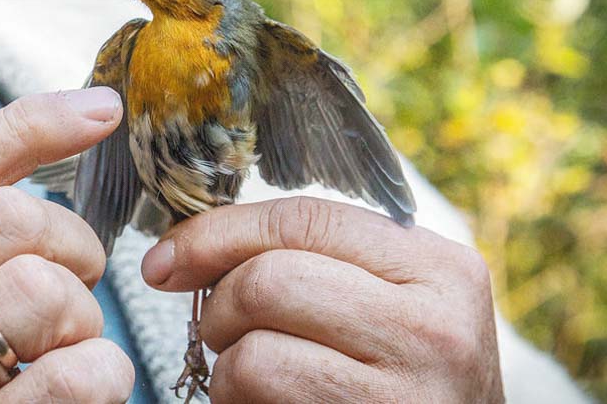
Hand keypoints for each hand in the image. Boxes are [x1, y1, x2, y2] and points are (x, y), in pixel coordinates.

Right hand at [0, 89, 134, 403]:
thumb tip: (42, 148)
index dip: (31, 124)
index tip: (100, 108)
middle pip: (8, 219)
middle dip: (69, 240)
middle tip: (73, 278)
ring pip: (43, 292)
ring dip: (83, 315)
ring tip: (63, 345)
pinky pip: (76, 376)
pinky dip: (103, 373)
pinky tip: (79, 388)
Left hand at [141, 196, 503, 402]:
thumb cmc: (404, 375)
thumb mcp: (388, 301)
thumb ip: (313, 258)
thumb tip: (178, 254)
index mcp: (439, 270)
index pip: (301, 219)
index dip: (216, 233)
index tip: (167, 259)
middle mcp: (432, 331)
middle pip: (267, 282)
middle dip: (220, 307)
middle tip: (223, 333)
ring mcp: (403, 397)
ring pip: (254, 357)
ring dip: (228, 370)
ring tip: (255, 379)